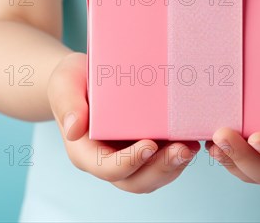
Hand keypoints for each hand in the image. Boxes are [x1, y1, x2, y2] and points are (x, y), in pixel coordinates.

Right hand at [48, 52, 199, 193]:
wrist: (84, 77)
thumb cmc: (72, 81)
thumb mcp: (65, 84)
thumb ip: (68, 104)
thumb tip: (74, 129)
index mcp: (86, 152)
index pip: (107, 168)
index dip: (130, 161)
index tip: (149, 144)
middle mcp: (109, 160)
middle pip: (136, 180)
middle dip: (161, 169)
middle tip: (183, 150)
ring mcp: (129, 156)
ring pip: (154, 175)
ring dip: (175, 165)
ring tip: (192, 146)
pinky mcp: (146, 147)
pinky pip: (163, 160)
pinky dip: (179, 155)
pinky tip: (194, 138)